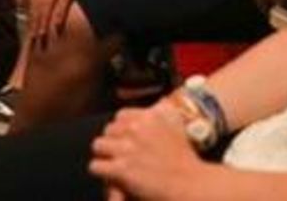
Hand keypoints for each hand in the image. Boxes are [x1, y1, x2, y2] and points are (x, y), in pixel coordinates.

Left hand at [30, 0, 107, 47]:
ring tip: (41, 37)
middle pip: (38, 4)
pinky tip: (57, 27)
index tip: (30, 30)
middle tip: (33, 40)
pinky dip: (58, 15)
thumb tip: (56, 0)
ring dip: (43, 22)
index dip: (31, 16)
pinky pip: (62, 2)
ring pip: (47, 4)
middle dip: (34, 23)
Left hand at [90, 104, 211, 200]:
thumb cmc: (186, 159)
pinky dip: (102, 172)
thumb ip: (165, 109)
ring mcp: (128, 148)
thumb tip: (159, 101)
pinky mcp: (122, 169)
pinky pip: (96, 166)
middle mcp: (136, 128)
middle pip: (108, 130)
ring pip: (98, 145)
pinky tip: (112, 176)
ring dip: (105, 155)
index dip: (123, 129)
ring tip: (114, 163)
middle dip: (114, 142)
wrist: (191, 185)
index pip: (120, 116)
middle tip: (121, 153)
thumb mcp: (178, 123)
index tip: (128, 139)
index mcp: (149, 116)